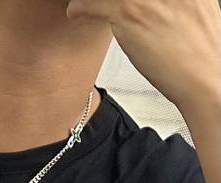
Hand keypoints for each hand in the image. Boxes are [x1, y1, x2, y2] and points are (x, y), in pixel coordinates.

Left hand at [66, 0, 220, 113]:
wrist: (205, 76)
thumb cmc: (197, 49)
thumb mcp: (191, 6)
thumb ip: (169, 0)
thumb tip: (149, 4)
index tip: (115, 1)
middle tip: (102, 4)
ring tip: (83, 4)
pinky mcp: (130, 11)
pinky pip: (92, 2)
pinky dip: (79, 7)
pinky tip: (76, 11)